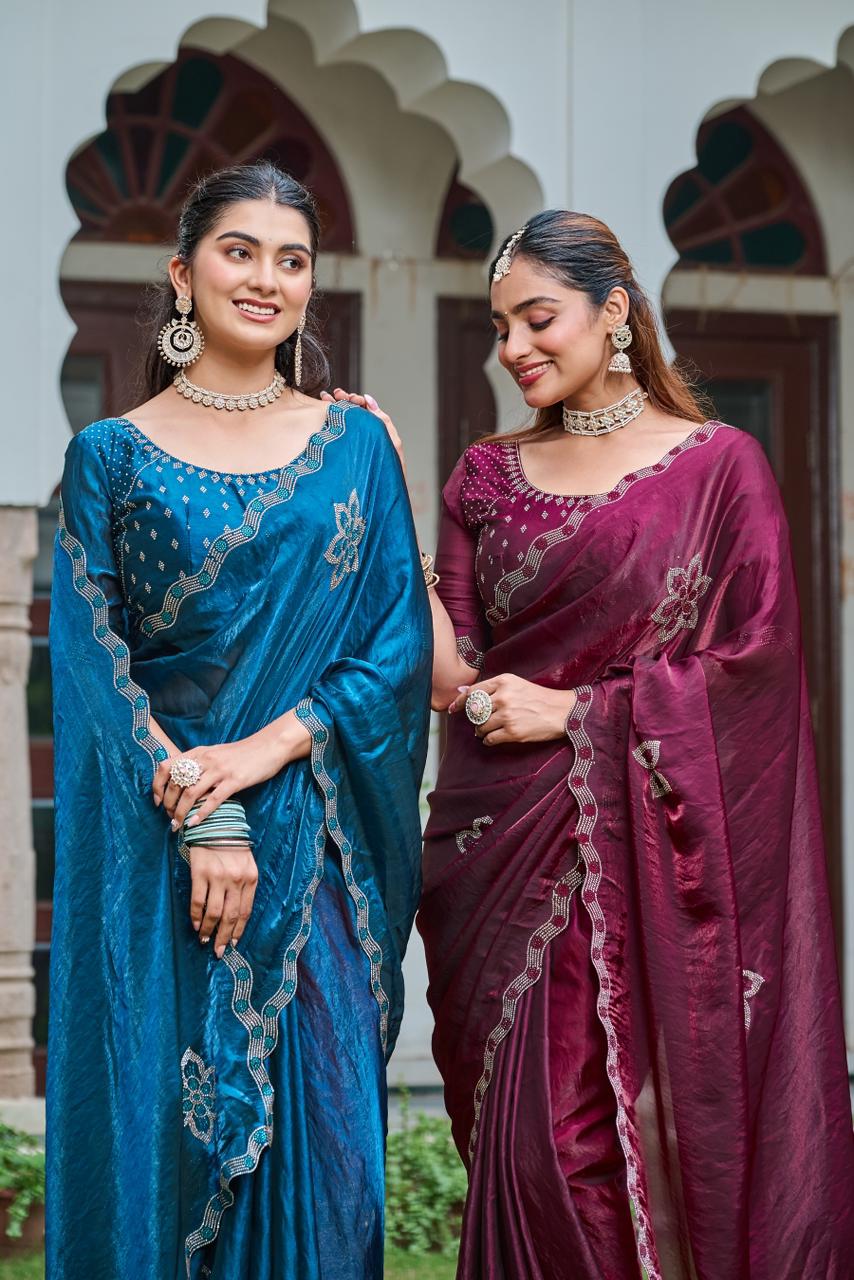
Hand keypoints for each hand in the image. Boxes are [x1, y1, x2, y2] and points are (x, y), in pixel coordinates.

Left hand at [153, 716, 308, 828]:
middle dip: (169, 805)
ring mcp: (220, 770)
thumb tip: (183, 784)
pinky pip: (213, 800)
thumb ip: (200, 765)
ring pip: (191, 793)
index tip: (157, 802)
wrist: (268, 746)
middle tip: (170, 819)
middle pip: (176, 784)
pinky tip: (195, 824)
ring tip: (178, 825)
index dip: (157, 786)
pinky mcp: (234, 781)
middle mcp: (205, 760)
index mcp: (198, 753)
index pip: (166, 766)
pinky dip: (201, 814)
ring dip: (181, 812)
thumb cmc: (242, 754)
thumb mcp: (216, 754)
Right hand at [189, 843, 258, 956]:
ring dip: (208, 930)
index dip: (239, 930)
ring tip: (204, 940)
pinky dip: (196, 917)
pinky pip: (198, 901)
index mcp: (250, 877)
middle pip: (231, 916)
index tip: (233, 944)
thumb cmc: (231, 844)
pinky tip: (195, 925)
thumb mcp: (245, 863)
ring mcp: (218, 876)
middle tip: (218, 951)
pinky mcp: (201, 873)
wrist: (216, 822)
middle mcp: (236, 879)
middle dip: (224, 937)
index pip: (245, 911)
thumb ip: (244, 884)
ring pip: (214, 912)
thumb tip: (236, 914)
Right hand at [320, 387, 406, 480]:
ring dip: (334, 408)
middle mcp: (362, 436)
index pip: (364, 410)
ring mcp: (351, 444)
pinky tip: (322, 415)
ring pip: (342, 422)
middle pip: (351, 413)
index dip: (355, 401)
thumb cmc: (390, 472)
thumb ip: (382, 421)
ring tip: (325, 398)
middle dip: (343, 401)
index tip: (348, 397)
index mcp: (375, 431)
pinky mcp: (341, 454)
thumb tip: (369, 399)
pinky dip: (328, 423)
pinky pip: (335, 435)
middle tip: (334, 394)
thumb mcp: (391, 442)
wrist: (380, 496)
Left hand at [448, 673, 577, 746]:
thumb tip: (463, 691)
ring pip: (480, 726)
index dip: (459, 702)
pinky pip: (490, 739)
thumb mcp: (515, 684)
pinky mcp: (512, 731)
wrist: (562, 712)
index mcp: (503, 681)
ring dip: (481, 731)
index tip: (453, 708)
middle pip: (475, 711)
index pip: (472, 691)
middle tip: (479, 722)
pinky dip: (488, 740)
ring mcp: (507, 715)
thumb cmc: (539, 697)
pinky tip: (493, 738)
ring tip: (488, 731)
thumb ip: (491, 688)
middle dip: (475, 719)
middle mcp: (503, 697)